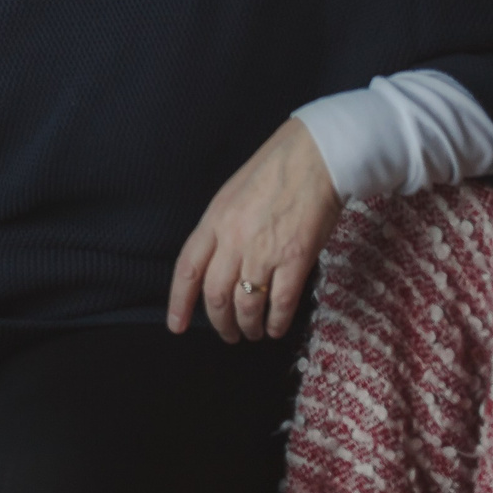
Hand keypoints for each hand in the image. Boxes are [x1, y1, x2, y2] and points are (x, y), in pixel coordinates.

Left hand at [167, 117, 342, 343]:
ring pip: (246, 304)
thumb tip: (216, 263)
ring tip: (252, 334)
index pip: (187, 269)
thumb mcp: (231, 195)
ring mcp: (264, 251)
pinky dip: (276, 322)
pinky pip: (280, 303)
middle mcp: (233, 240)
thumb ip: (221, 229)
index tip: (177, 326)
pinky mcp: (295, 259)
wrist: (315, 157)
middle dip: (220, 323)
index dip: (179, 303)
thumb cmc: (274, 172)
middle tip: (228, 334)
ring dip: (248, 326)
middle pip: (215, 295)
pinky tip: (276, 328)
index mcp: (214, 221)